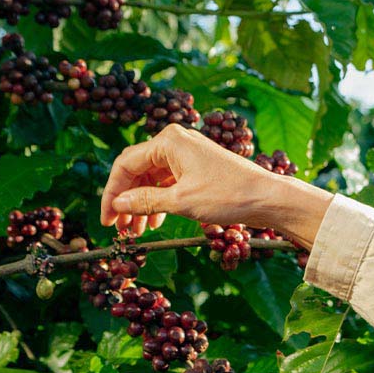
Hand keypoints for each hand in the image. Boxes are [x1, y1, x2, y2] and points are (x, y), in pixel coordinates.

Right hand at [100, 124, 333, 246]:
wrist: (267, 197)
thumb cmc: (228, 195)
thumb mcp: (182, 201)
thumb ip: (146, 202)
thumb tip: (118, 205)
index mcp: (168, 141)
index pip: (126, 165)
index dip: (112, 194)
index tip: (106, 220)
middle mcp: (175, 142)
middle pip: (137, 171)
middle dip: (126, 201)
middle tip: (119, 229)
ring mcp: (187, 154)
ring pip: (152, 179)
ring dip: (142, 204)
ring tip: (136, 230)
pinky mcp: (197, 168)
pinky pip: (168, 182)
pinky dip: (159, 201)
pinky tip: (155, 221)